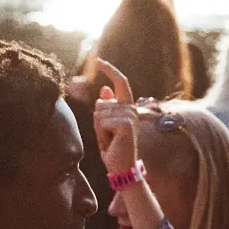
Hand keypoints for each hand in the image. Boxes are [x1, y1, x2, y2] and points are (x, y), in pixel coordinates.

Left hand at [92, 60, 139, 174]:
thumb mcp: (106, 125)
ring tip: (110, 140)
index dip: (110, 70)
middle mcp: (131, 109)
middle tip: (107, 137)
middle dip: (97, 121)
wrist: (122, 168)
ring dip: (99, 129)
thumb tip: (104, 89)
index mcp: (128, 107)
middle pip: (100, 103)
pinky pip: (101, 122)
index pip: (121, 82)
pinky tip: (111, 143)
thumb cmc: (113, 148)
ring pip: (99, 113)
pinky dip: (101, 134)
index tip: (99, 60)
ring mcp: (130, 115)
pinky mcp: (126, 124)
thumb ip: (106, 108)